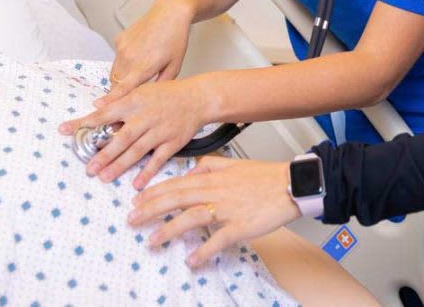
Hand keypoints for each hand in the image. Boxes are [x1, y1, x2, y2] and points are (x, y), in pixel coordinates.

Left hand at [58, 77, 209, 188]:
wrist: (197, 98)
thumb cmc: (167, 94)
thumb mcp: (141, 90)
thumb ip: (119, 99)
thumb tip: (96, 104)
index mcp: (134, 102)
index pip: (104, 114)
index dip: (84, 122)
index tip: (65, 130)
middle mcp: (145, 117)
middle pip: (120, 138)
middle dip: (103, 154)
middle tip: (89, 168)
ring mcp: (159, 131)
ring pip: (136, 151)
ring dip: (119, 165)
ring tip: (104, 177)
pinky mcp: (172, 142)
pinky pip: (158, 159)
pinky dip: (147, 172)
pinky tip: (136, 184)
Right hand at [105, 0, 193, 102]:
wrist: (169, 14)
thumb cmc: (175, 40)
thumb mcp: (175, 66)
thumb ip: (161, 85)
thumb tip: (149, 98)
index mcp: (145, 66)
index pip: (123, 88)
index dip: (111, 100)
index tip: (100, 108)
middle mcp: (130, 57)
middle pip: (116, 83)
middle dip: (119, 93)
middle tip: (129, 98)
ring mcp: (122, 47)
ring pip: (114, 72)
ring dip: (121, 79)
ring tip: (137, 74)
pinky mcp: (119, 40)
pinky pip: (116, 58)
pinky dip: (123, 63)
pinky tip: (137, 56)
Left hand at [129, 156, 299, 266]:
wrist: (291, 184)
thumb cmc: (264, 176)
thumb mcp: (232, 163)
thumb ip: (208, 166)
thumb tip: (189, 172)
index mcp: (212, 177)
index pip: (176, 184)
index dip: (154, 192)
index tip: (136, 201)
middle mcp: (216, 192)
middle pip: (177, 199)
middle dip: (151, 210)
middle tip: (132, 220)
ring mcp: (227, 209)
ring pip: (192, 217)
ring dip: (169, 230)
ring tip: (153, 241)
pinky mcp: (240, 225)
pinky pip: (218, 239)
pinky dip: (204, 251)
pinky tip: (192, 260)